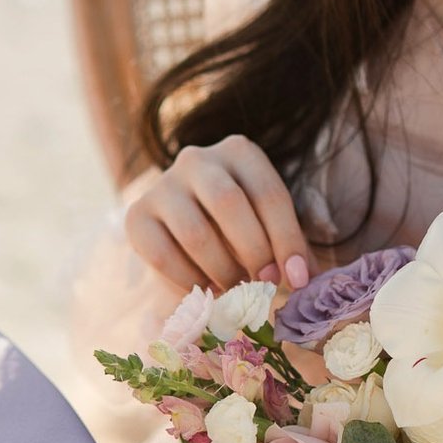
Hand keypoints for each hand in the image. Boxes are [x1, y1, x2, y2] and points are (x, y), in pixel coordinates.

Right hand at [122, 135, 314, 296]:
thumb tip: (306, 279)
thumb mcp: (267, 223)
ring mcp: (162, 185)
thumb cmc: (238, 224)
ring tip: (237, 288)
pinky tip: (207, 291)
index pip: (269, 194)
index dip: (287, 240)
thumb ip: (287, 245)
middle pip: (228, 204)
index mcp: (239, 151)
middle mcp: (197, 159)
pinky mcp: (136, 216)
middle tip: (266, 283)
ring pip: (195, 233)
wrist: (184, 222)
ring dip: (222, 270)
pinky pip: (162, 255)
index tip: (297, 279)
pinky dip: (189, 281)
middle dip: (254, 250)